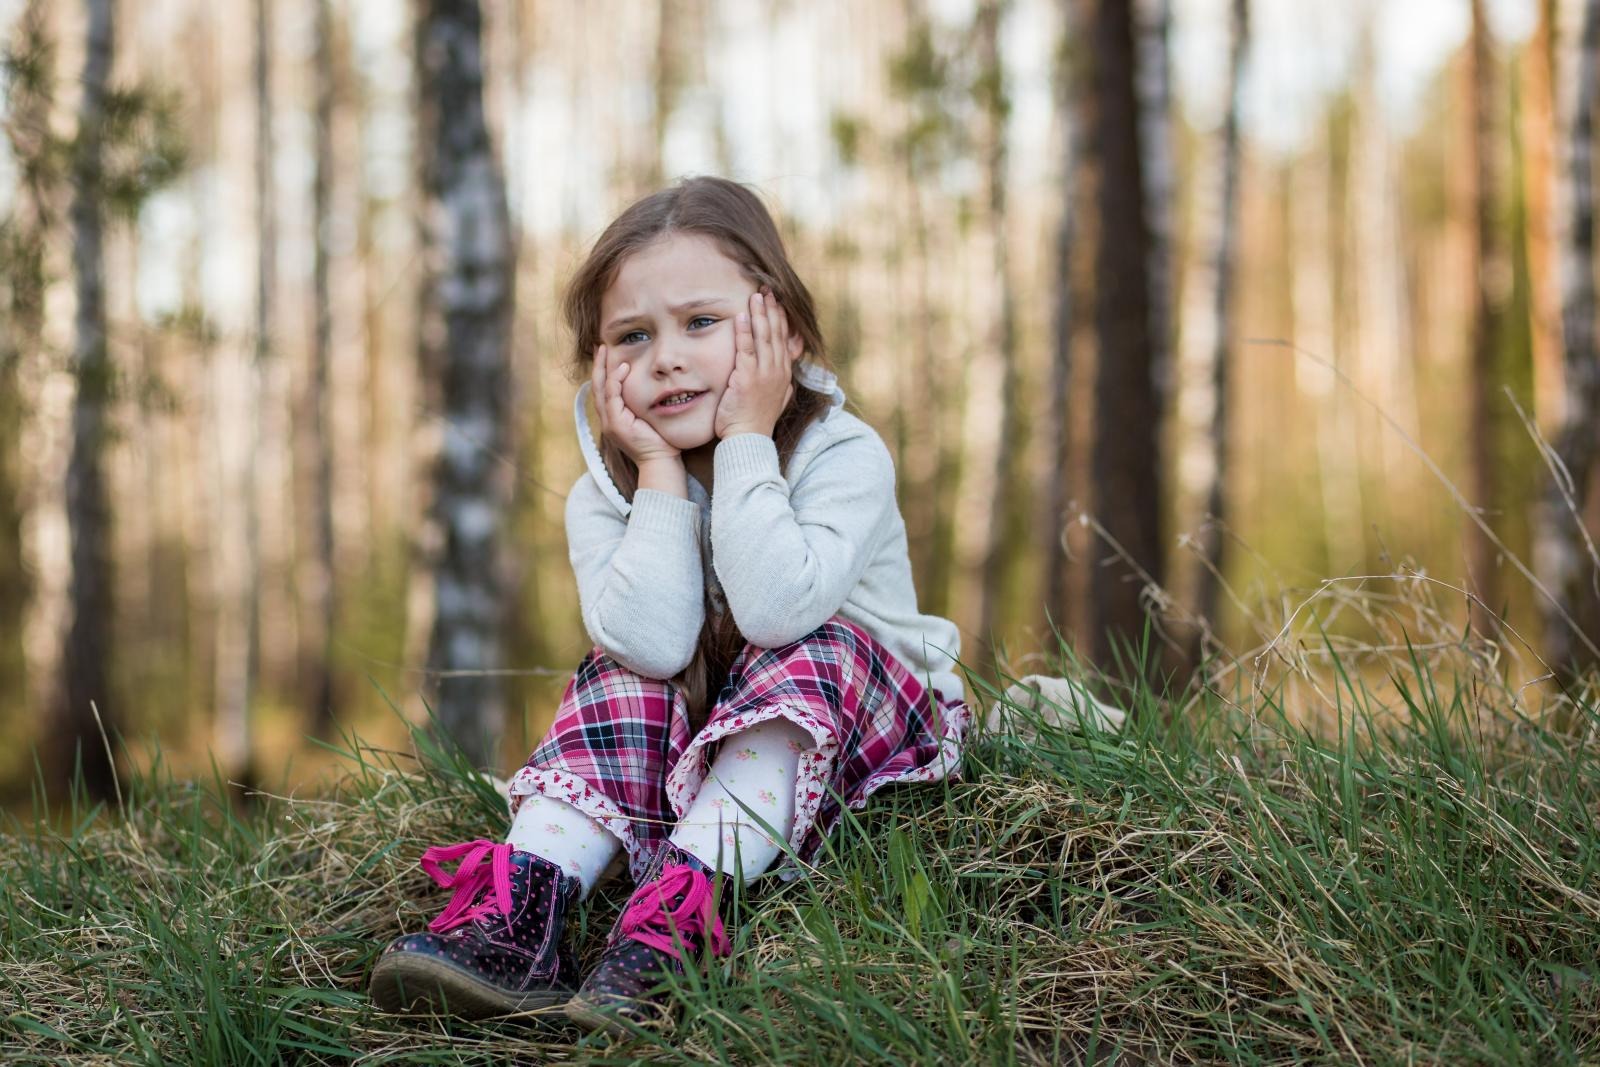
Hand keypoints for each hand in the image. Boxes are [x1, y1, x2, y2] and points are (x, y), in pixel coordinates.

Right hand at [591, 343, 679, 465]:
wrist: (660, 461)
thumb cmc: (660, 441)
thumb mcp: (649, 418)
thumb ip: (643, 404)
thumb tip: (651, 386)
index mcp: (614, 418)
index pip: (604, 390)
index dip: (603, 371)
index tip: (606, 354)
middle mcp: (607, 420)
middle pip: (596, 387)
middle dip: (598, 365)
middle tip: (600, 346)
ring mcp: (609, 423)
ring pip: (601, 390)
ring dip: (603, 368)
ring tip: (605, 350)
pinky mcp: (616, 424)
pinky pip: (612, 398)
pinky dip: (616, 382)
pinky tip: (622, 369)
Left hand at [714, 287, 801, 439]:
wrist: (748, 440)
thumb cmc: (755, 423)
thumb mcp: (776, 402)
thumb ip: (781, 388)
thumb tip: (788, 381)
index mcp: (783, 375)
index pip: (784, 340)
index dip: (780, 319)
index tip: (776, 303)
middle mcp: (777, 371)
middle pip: (776, 333)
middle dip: (772, 309)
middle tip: (768, 289)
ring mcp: (764, 374)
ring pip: (764, 337)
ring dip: (760, 314)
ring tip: (757, 295)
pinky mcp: (747, 378)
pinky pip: (746, 349)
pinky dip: (745, 331)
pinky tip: (742, 316)